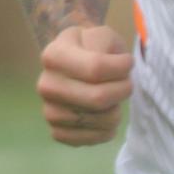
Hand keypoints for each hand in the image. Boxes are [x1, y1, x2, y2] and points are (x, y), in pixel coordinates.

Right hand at [36, 24, 133, 146]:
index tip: (128, 63)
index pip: (96, 68)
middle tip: (126, 83)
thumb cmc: (92, 48)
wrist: (75, 67)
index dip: (121, 68)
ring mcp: (49, 110)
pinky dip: (106, 130)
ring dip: (117, 110)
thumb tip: (111, 66)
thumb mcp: (100, 34)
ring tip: (113, 98)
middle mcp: (46, 85)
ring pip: (100, 120)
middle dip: (122, 90)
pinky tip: (104, 115)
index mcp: (53, 56)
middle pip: (98, 98)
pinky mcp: (57, 132)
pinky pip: (92, 138)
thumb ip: (107, 44)